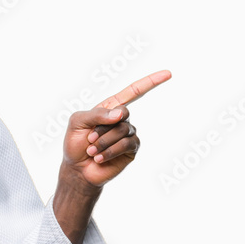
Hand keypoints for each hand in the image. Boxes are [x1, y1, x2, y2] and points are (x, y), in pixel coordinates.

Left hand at [62, 71, 171, 187]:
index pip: (133, 91)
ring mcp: (128, 134)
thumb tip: (121, 113)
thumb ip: (96, 114)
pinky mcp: (131, 149)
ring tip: (92, 151)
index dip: (151, 82)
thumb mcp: (77, 122)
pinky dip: (110, 151)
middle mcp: (122, 119)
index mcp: (110, 108)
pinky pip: (126, 144)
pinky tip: (99, 158)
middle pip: (123, 113)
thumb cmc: (75, 143)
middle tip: (89, 139)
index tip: (168, 74)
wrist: (77, 169)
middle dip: (102, 127)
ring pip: (123, 130)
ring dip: (103, 141)